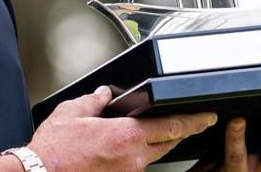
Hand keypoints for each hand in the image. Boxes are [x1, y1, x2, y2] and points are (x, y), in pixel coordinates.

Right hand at [28, 86, 217, 171]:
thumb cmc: (54, 151)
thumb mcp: (72, 113)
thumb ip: (94, 101)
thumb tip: (103, 94)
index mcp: (125, 136)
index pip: (171, 127)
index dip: (193, 121)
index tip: (206, 116)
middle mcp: (132, 159)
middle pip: (169, 143)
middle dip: (181, 132)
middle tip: (188, 122)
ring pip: (152, 156)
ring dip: (155, 144)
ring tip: (146, 132)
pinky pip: (136, 166)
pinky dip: (136, 155)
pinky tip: (122, 148)